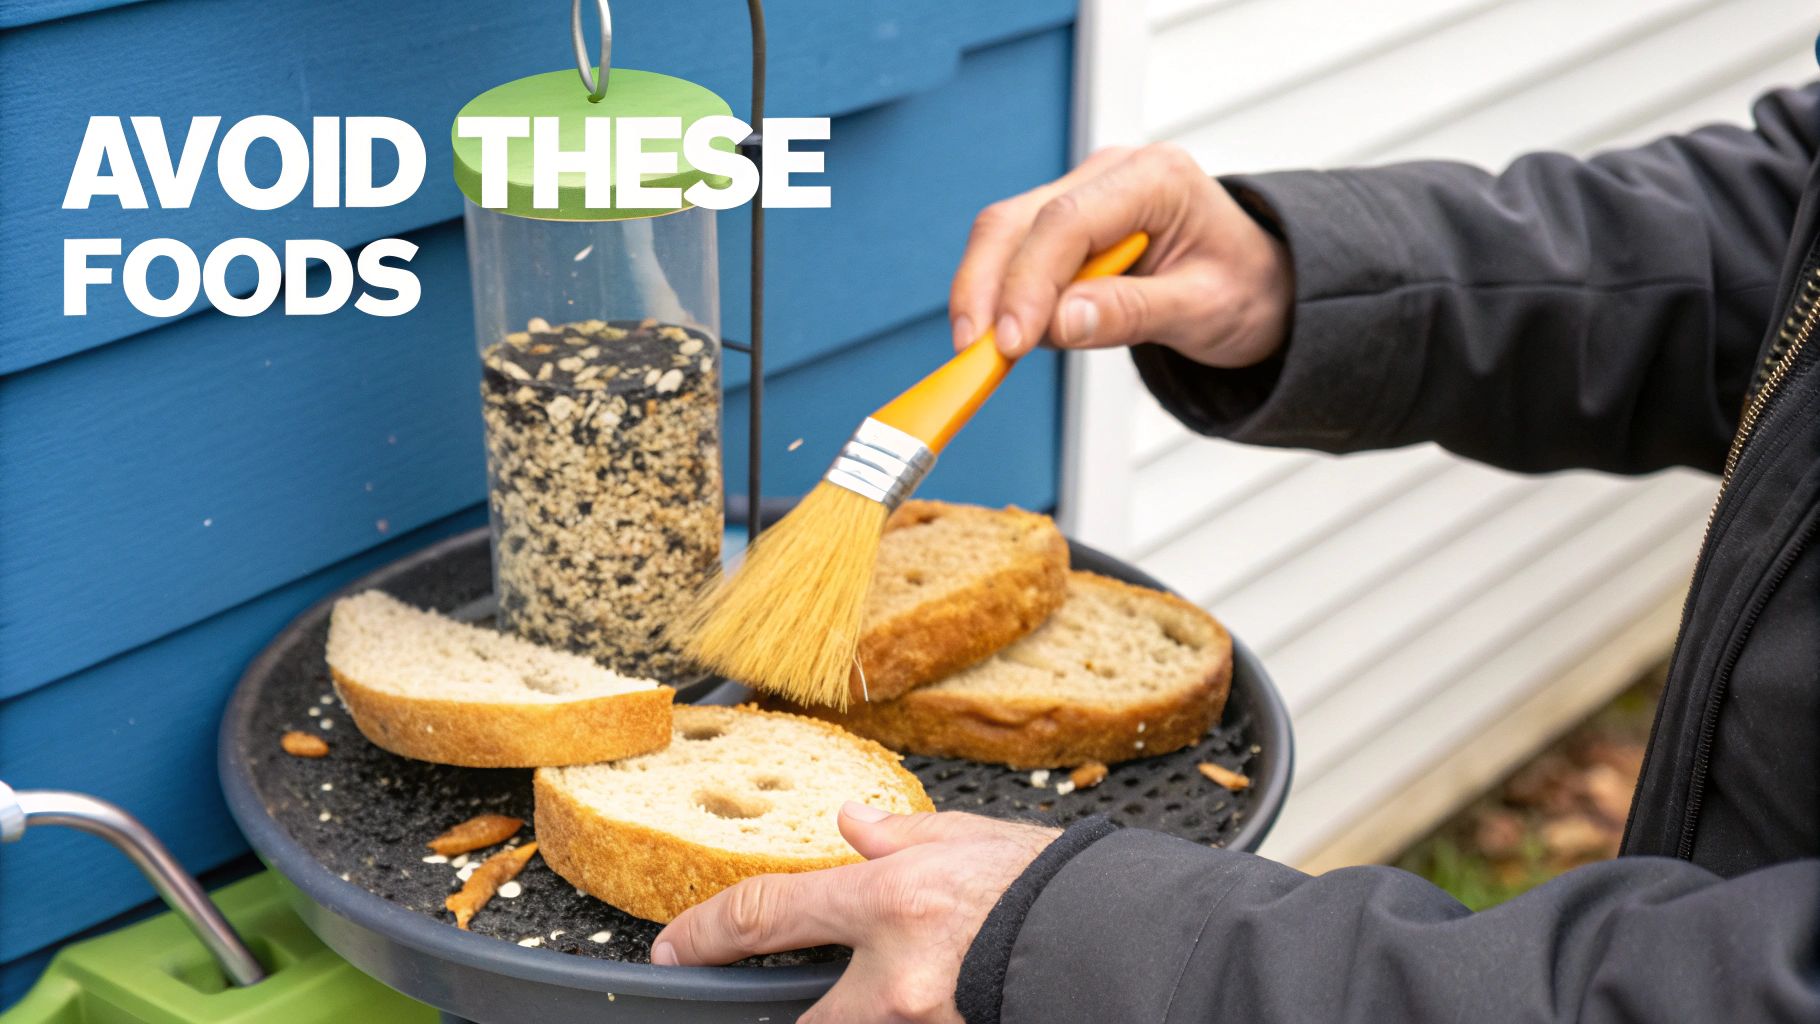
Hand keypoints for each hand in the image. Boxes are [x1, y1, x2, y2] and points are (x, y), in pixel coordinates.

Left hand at [652, 804, 1060, 1022]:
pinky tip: (951, 988)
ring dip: (868, 1009)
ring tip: (920, 970)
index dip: (707, 933)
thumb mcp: (971, 839)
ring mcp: (925, 1022)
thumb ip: (901, 836)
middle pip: (802, 1019)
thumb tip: (851, 827)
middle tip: (783, 994)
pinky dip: (912, 1012)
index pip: (767, 915)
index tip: (676, 946)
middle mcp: (898, 977)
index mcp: (893, 901)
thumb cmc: (1056, 886)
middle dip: (791, 1015)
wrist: (1129, 943)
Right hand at [950, 143, 1293, 366]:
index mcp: (1156, 178)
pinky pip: (1017, 254)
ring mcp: (1085, 194)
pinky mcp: (1067, 225)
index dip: (1028, 283)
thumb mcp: (1203, 311)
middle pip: (1018, 220)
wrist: (1261, 285)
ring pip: (1005, 234)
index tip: (1009, 342)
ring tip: (983, 354)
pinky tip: (1008, 338)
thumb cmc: (1244, 289)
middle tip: (972, 352)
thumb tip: (1057, 324)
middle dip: (986, 287)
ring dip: (986, 294)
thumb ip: (1131, 313)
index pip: (1066, 221)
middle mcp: (1112, 173)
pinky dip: (1002, 297)